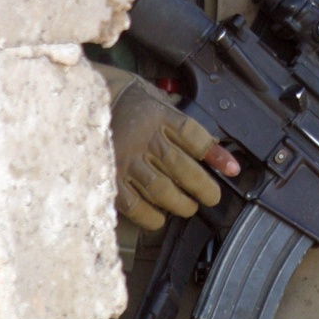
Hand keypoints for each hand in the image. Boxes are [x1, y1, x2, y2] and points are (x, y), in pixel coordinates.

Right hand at [110, 76, 239, 230]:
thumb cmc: (131, 104)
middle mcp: (143, 138)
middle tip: (212, 196)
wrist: (86, 102)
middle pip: (181, 167)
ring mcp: (125, 160)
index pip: (192, 136)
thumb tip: (218, 154)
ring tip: (189, 206)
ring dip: (181, 203)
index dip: (215, 154)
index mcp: (158, 115)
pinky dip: (151, 216)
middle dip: (203, 187)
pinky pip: (135, 205)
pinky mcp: (109, 179)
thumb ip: (184, 126)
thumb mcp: (160, 102)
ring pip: (162, 189)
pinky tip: (160, 216)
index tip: (232, 169)